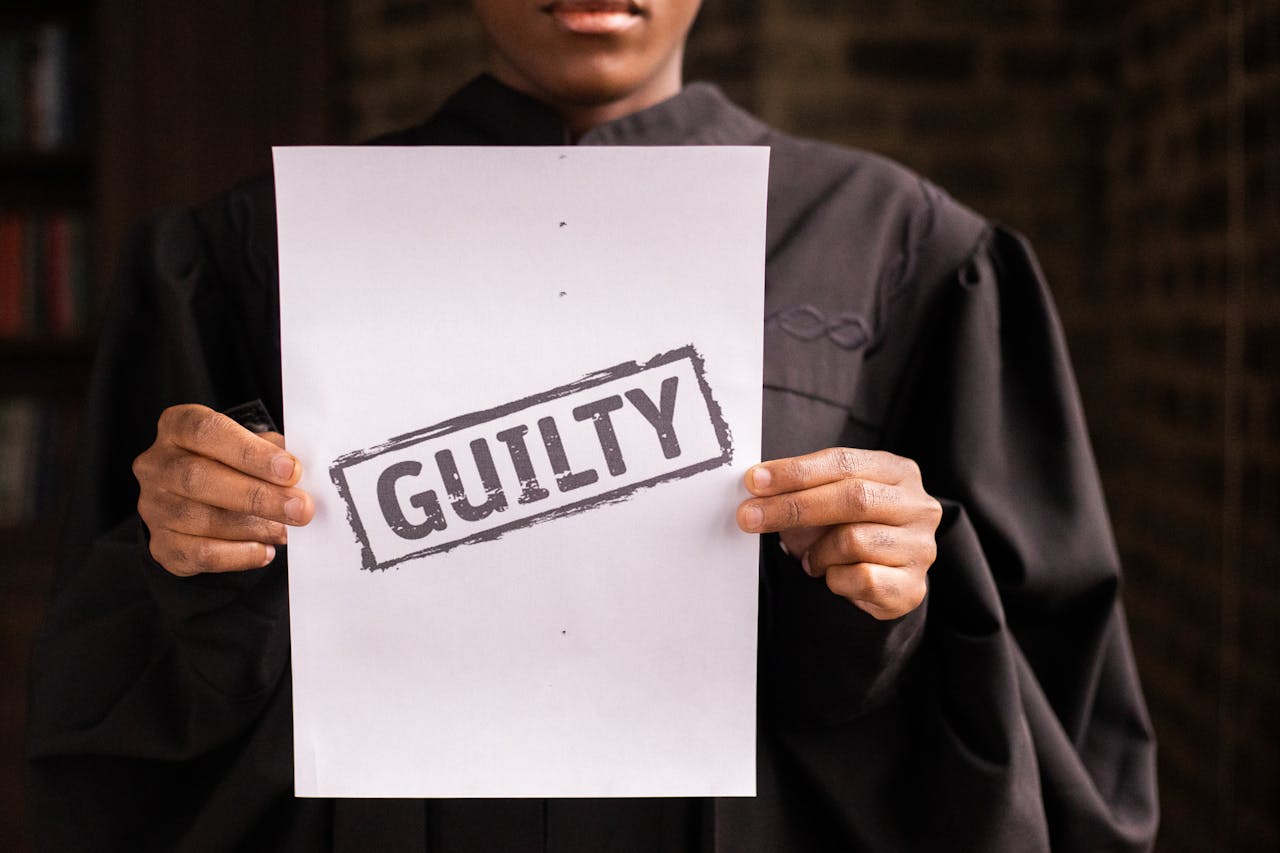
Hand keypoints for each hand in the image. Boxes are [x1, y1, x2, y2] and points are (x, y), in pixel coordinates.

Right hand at [133, 404, 314, 575]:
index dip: (250, 452)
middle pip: (198, 477)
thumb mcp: (253, 446)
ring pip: (199, 518)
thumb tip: (300, 477)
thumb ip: (272, 455)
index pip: (206, 431)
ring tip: (286, 530)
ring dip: (252, 527)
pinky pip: (199, 553)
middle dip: (257, 495)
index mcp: (177, 427)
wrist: (204, 502)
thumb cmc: (234, 464)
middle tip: (300, 507)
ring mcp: (153, 506)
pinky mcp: (162, 544)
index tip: (290, 470)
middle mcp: (156, 464)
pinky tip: (265, 551)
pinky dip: (238, 555)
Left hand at [736, 448, 940, 619]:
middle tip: (750, 516)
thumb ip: (801, 488)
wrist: (880, 583)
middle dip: (793, 506)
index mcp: (898, 472)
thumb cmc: (848, 531)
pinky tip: (834, 577)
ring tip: (812, 559)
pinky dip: (835, 579)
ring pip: (854, 540)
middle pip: (852, 497)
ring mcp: (921, 547)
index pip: (843, 462)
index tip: (754, 481)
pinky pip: (862, 578)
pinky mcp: (912, 587)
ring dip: (817, 553)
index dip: (795, 471)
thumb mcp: (826, 502)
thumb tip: (755, 484)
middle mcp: (918, 506)